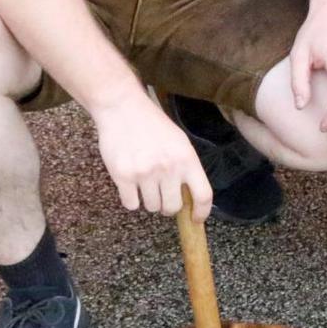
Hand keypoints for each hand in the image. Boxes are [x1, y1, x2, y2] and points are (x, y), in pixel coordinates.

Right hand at [92, 94, 211, 219]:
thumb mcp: (179, 142)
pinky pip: (131, 204)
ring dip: (149, 200)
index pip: (203, 194)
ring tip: (144, 182)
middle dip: (168, 207)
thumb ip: (185, 167)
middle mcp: (168, 168)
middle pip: (173, 207)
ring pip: (151, 207)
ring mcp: (145, 173)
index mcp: (187, 158)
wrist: (123, 108)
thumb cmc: (152, 125)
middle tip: (163, 197)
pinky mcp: (123, 176)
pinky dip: (131, 199)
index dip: (202, 212)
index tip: (196, 219)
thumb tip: (189, 197)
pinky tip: (130, 184)